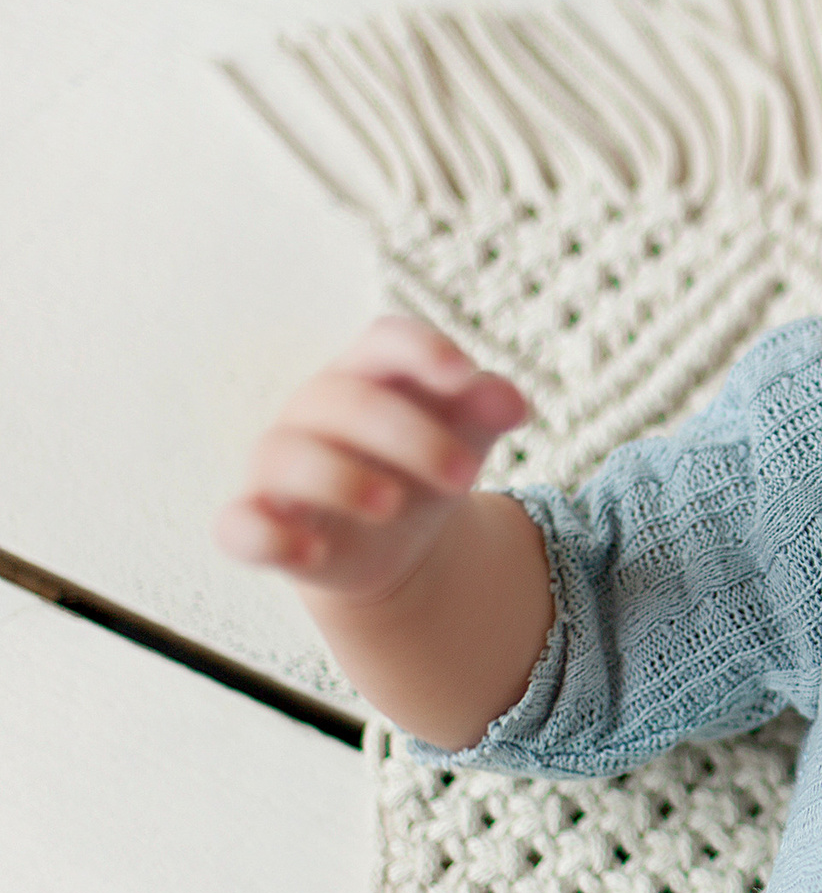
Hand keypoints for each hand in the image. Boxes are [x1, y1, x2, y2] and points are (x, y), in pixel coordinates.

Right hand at [214, 317, 530, 603]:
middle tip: (466, 476)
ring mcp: (279, 466)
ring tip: (393, 505)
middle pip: (346, 401)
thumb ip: (488, 407)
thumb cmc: (429, 461)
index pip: (384, 340)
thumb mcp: (468, 432)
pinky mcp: (259, 523)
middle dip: (411, 437)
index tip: (463, 374)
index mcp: (372, 374)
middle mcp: (315, 410)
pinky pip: (238, 525)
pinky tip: (313, 552)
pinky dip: (267, 537)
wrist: (398, 538)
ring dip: (340, 479)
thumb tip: (512, 402)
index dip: (420, 350)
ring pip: (286, 456)